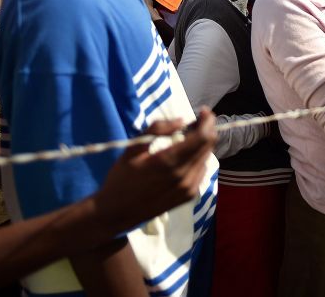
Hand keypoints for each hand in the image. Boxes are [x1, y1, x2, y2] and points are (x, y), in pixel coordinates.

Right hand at [93, 109, 216, 233]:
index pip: (202, 137)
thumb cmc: (121, 178)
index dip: (207, 120)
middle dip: (206, 129)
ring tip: (187, 139)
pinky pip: (201, 170)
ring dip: (201, 144)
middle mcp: (184, 176)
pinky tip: (184, 158)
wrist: (116, 213)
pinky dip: (197, 159)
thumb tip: (182, 120)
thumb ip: (157, 130)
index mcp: (169, 162)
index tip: (202, 111)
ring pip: (206, 157)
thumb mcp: (132, 148)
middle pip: (208, 146)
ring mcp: (188, 188)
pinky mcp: (189, 196)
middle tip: (195, 122)